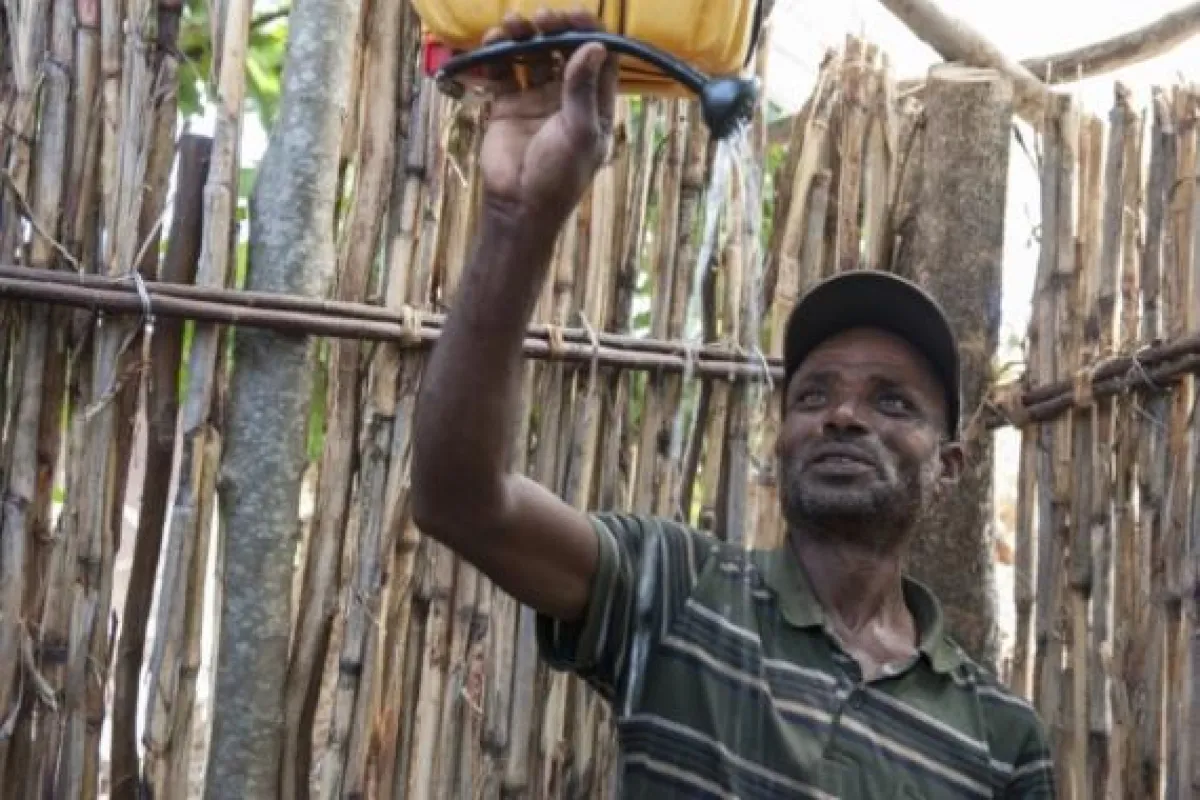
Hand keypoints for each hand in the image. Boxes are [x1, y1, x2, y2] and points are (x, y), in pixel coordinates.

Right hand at [477, 10, 618, 226]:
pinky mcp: (507, 105)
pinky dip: (496, 54)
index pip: (599, 58)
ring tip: (511, 23)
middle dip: (553, 29)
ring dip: (523, 35)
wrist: (518, 206)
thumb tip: (595, 46)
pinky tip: (491, 42)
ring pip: (531, 55)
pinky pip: (503, 71)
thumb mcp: (579, 133)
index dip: (589, 32)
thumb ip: (583, 89)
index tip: (573, 16)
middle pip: (563, 50)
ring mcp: (536, 99)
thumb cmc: (558, 177)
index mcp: (595, 104)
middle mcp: (567, 97)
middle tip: (541, 18)